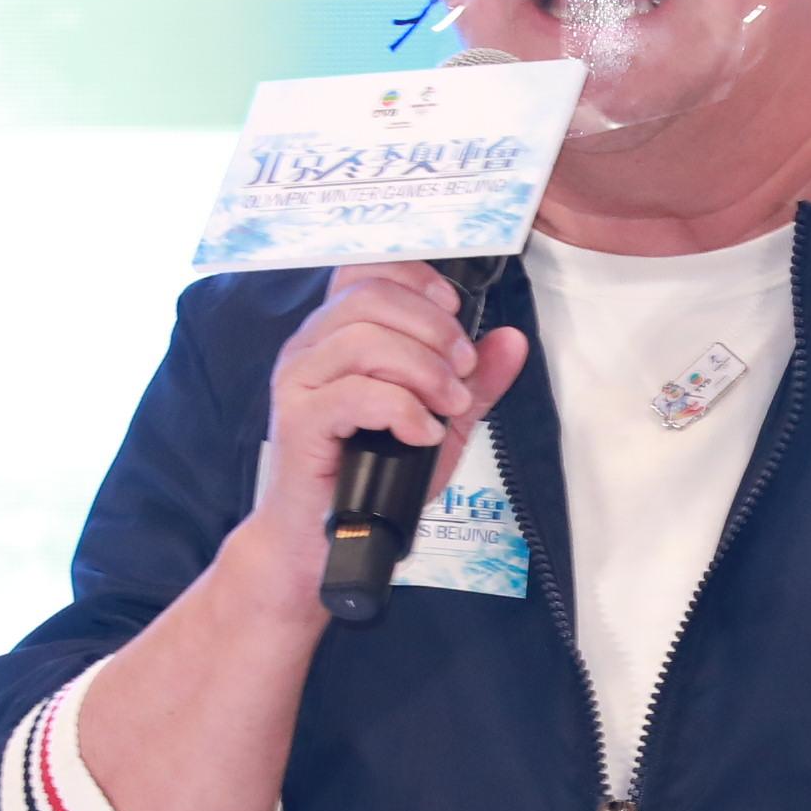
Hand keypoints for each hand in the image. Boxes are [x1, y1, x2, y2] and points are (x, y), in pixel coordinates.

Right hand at [239, 262, 529, 592]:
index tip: (456, 313)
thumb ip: (473, 381)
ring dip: (424, 370)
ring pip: (365, 339)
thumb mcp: (437, 421)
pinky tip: (422, 433)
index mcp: (336, 334)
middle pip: (372, 297)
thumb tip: (510, 339)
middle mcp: (310, 347)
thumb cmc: (370, 477)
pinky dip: (403, 409)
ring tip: (448, 405)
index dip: (417, 280)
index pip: (366, 271)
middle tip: (463, 372)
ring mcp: (299, 381)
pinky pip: (358, 392)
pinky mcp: (299, 419)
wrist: (321, 540)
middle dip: (434, 329)